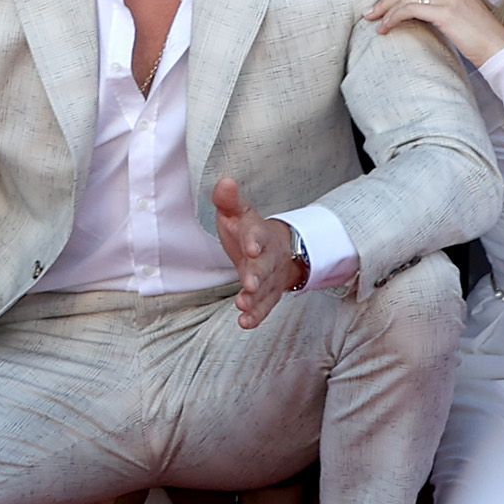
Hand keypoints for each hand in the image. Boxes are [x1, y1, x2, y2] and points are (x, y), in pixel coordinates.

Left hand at [212, 179, 305, 328]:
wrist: (279, 249)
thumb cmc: (249, 230)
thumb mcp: (238, 213)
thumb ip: (229, 200)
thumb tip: (224, 181)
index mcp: (259, 234)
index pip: (258, 235)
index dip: (254, 241)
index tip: (250, 247)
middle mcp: (268, 257)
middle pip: (264, 266)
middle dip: (257, 275)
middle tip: (249, 284)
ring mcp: (270, 278)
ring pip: (266, 289)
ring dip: (255, 299)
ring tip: (243, 305)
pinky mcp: (269, 295)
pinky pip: (265, 307)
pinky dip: (256, 315)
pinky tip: (245, 323)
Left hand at [366, 0, 503, 66]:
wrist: (498, 49)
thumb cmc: (479, 37)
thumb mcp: (458, 14)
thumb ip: (439, 6)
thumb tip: (414, 11)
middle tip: (369, 9)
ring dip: (386, 9)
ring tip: (374, 21)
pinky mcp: (445, 12)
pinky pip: (410, 10)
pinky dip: (394, 18)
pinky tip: (386, 28)